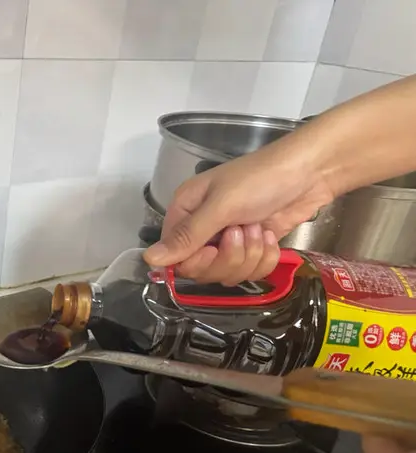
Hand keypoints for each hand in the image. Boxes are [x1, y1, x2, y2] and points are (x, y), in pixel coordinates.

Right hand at [143, 143, 335, 285]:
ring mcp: (228, 241)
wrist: (312, 172)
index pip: (176, 257)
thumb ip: (186, 237)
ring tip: (260, 229)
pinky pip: (250, 272)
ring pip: (227, 274)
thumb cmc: (261, 179)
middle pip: (202, 270)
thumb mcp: (220, 206)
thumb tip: (147, 259)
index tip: (215, 248)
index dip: (196, 261)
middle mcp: (202, 229)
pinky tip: (270, 237)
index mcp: (185, 213)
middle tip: (244, 232)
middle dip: (229, 257)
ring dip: (250, 256)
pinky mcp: (253, 249)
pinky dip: (265, 258)